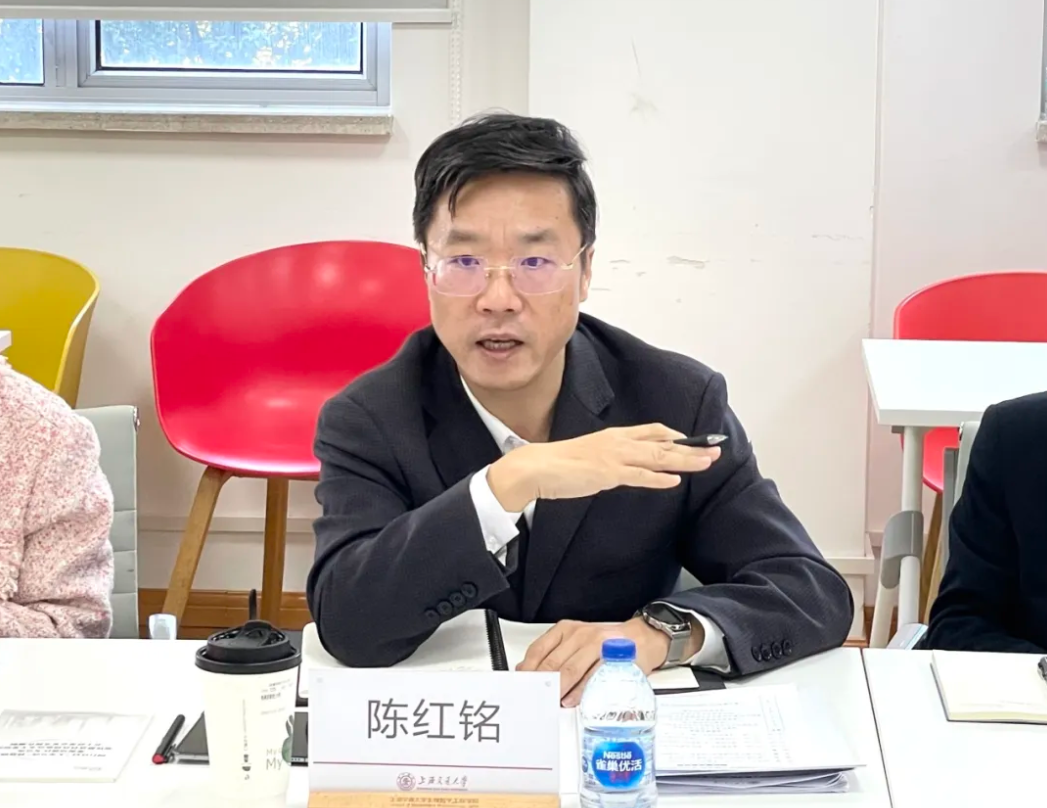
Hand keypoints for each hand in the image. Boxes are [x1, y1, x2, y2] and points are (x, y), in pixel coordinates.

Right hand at [487, 423, 721, 511]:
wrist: (536, 467)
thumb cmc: (558, 465)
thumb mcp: (590, 456)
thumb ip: (609, 460)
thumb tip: (621, 469)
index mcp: (614, 436)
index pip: (652, 431)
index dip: (676, 436)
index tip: (694, 440)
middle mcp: (618, 442)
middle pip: (663, 442)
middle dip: (692, 447)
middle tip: (716, 449)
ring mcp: (614, 457)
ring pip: (658, 457)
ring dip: (685, 460)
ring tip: (707, 462)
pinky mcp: (607, 473)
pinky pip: (639, 476)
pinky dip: (658, 478)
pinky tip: (674, 481)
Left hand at [516, 618, 674, 706]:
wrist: (642, 637)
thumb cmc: (606, 643)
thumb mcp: (575, 641)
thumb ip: (552, 654)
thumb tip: (527, 669)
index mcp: (566, 630)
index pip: (539, 649)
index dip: (528, 669)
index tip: (522, 684)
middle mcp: (580, 635)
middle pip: (553, 662)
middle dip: (541, 683)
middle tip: (533, 698)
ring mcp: (597, 645)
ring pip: (570, 669)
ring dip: (558, 689)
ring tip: (550, 701)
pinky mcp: (611, 658)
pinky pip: (591, 677)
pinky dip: (579, 691)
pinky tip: (570, 700)